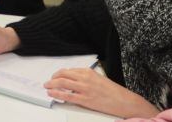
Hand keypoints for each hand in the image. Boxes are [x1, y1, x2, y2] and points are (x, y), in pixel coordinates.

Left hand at [44, 68, 158, 117]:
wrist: (124, 101)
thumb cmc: (113, 91)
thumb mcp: (99, 78)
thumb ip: (86, 77)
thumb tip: (73, 79)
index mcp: (88, 72)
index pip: (69, 70)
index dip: (59, 74)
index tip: (55, 76)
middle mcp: (85, 78)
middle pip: (63, 75)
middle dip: (53, 78)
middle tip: (48, 81)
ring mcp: (84, 89)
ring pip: (62, 83)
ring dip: (51, 84)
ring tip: (47, 87)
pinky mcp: (85, 100)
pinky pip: (67, 95)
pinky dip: (57, 94)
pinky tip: (52, 93)